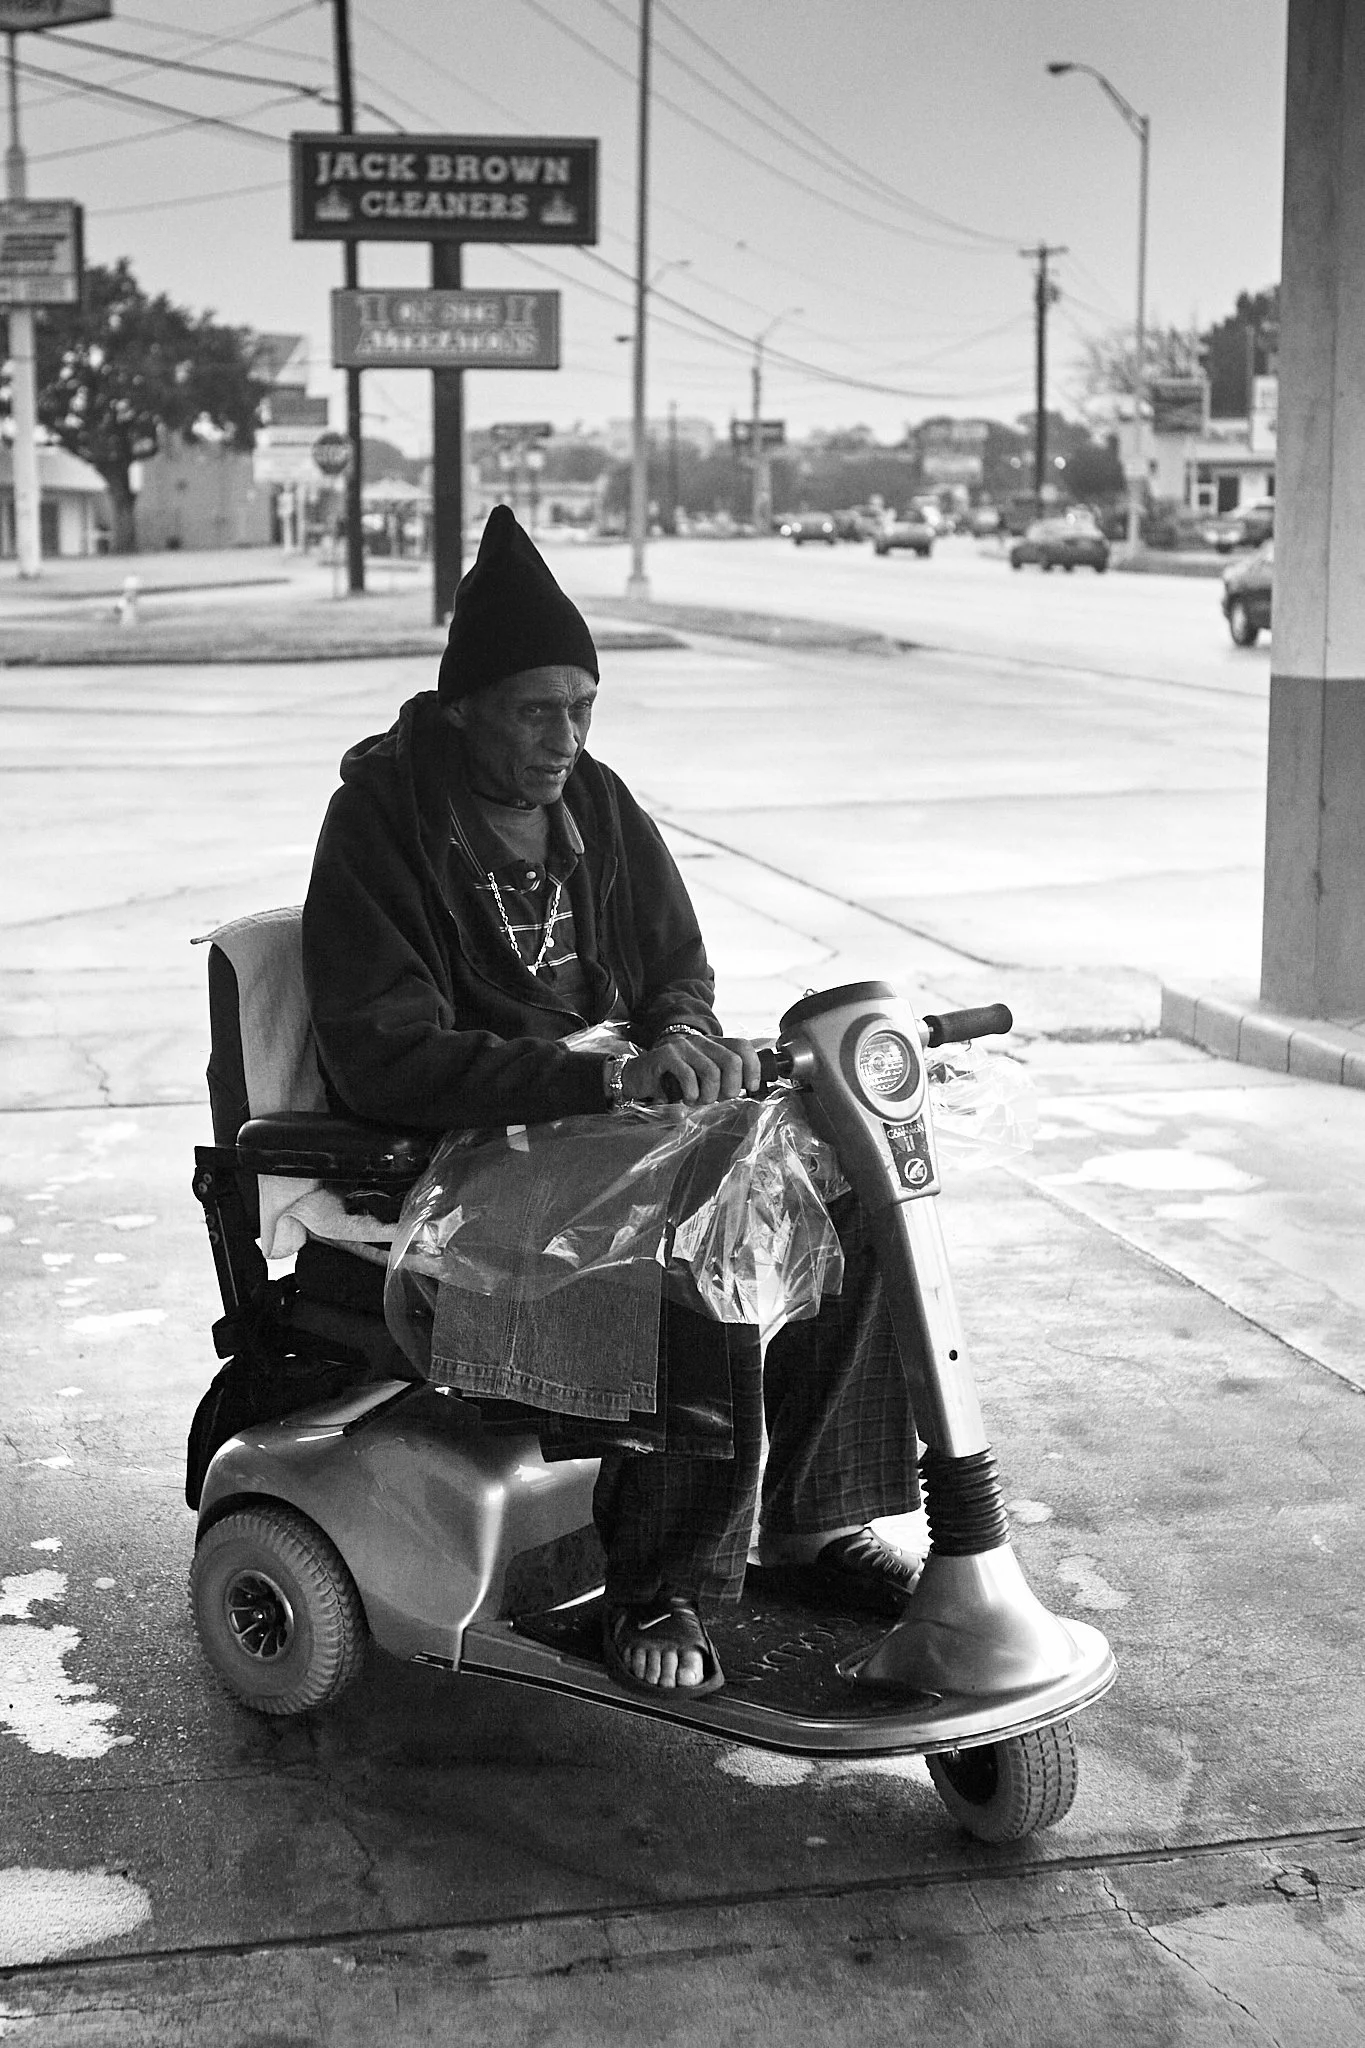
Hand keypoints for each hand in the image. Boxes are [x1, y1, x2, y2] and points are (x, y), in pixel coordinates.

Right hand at [624, 1034, 760, 1108]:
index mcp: (713, 1045)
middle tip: (720, 1099)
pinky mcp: (667, 1055)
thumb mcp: (700, 1076)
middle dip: (731, 1087)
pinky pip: (688, 1075)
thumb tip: (746, 1090)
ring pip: (712, 1071)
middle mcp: (701, 1042)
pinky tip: (686, 1098)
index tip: (751, 1087)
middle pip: (732, 1061)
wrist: (638, 1075)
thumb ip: (721, 1078)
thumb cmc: (673, 1080)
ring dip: (709, 1094)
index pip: (743, 1047)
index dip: (753, 1067)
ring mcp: (684, 1046)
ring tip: (699, 1101)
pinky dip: (691, 1093)